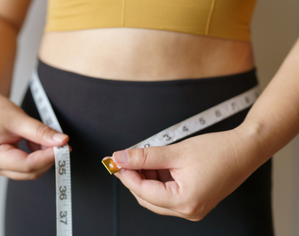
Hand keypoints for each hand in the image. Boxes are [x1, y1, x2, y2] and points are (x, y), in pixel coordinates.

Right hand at [0, 89, 68, 179]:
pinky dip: (36, 154)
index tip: (63, 147)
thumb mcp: (20, 119)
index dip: (48, 157)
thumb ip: (41, 132)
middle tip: (61, 143)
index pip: (27, 165)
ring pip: (30, 170)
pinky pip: (27, 165)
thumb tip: (62, 141)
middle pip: (30, 171)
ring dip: (42, 155)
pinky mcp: (4, 165)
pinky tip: (33, 140)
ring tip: (42, 136)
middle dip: (47, 158)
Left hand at [112, 127, 262, 220]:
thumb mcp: (176, 152)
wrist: (245, 150)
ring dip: (146, 177)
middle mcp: (188, 211)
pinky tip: (157, 163)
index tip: (115, 160)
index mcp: (185, 202)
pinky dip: (158, 179)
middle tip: (125, 158)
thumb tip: (120, 158)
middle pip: (147, 198)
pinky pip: (167, 194)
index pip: (143, 191)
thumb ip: (144, 156)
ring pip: (155, 196)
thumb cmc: (217, 151)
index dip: (126, 175)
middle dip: (134, 177)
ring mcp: (192, 209)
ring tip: (145, 156)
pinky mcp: (194, 202)